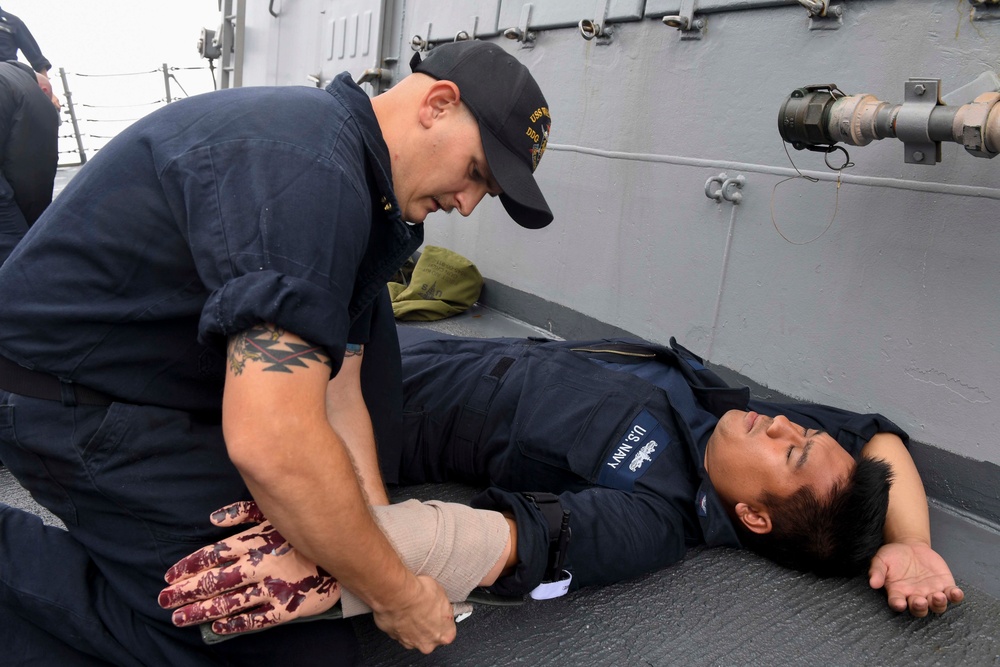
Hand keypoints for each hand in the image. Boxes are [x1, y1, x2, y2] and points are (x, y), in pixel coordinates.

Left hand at [158, 501, 340, 635]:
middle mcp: (261, 565)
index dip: (189, 567)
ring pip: (230, 602)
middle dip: (186, 591)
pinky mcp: (287, 608)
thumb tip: (212, 520)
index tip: (169, 577)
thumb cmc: (306, 530)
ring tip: (179, 617)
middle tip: (163, 599)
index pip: (214, 555)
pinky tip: (216, 627)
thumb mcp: (276, 514)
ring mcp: (273, 589)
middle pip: (216, 581)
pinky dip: (234, 624)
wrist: (345, 552)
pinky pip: (256, 620)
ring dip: (201, 610)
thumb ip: (243, 513)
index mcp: (257, 541)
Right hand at [372, 574, 456, 653]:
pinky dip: (399, 622)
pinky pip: (399, 630)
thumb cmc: (421, 595)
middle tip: (423, 609)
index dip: (441, 618)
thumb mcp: (442, 594)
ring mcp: (410, 642)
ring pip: (414, 634)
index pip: (447, 629)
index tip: (437, 610)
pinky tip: (400, 610)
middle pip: (430, 635)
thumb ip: (442, 606)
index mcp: (445, 634)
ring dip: (412, 623)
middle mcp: (428, 643)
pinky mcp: (394, 637)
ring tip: (410, 608)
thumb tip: (439, 603)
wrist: (400, 595)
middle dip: (426, 624)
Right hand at [868, 540, 963, 616]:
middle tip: (920, 601)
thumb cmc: (893, 556)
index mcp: (898, 593)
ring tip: (938, 596)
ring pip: (937, 606)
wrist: (910, 547)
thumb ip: (877, 571)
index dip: (898, 605)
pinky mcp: (945, 585)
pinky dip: (955, 596)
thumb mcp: (881, 560)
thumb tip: (873, 583)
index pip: (897, 603)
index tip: (899, 603)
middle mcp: (915, 597)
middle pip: (919, 609)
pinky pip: (952, 595)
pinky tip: (956, 593)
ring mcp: (931, 593)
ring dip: (939, 604)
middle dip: (920, 607)